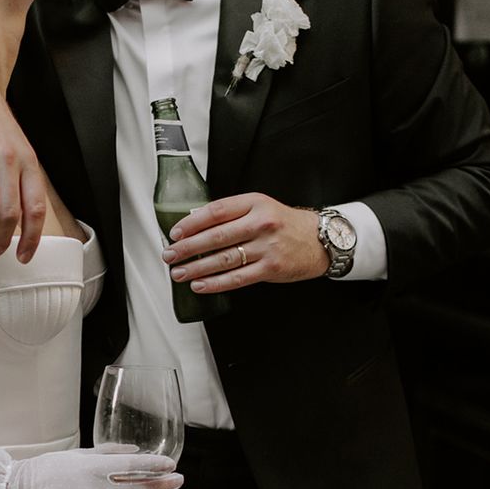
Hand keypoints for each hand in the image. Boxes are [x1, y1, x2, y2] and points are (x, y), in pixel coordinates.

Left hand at [161, 193, 327, 292]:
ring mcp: (267, 247)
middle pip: (215, 236)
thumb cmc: (283, 223)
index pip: (215, 211)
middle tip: (169, 255)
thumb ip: (231, 213)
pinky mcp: (271, 268)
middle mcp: (260, 223)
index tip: (174, 233)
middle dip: (187, 248)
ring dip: (196, 268)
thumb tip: (193, 222)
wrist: (320, 240)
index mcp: (254, 203)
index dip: (191, 223)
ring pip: (223, 259)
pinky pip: (237, 278)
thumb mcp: (259, 207)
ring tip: (179, 273)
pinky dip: (215, 283)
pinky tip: (200, 285)